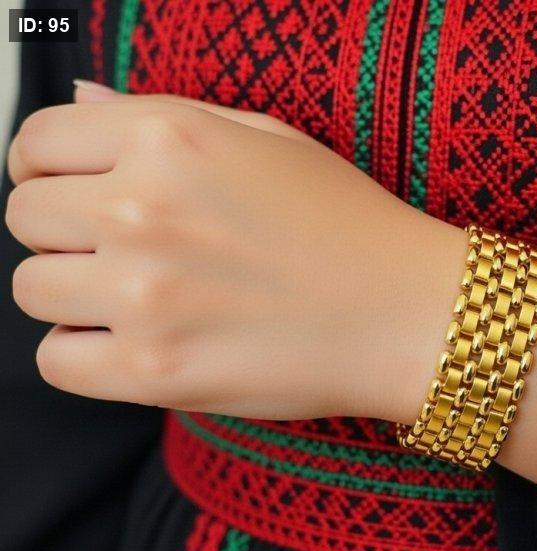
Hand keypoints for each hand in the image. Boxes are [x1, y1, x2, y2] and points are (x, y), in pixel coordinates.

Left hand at [6, 83, 463, 418]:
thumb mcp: (268, 141)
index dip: (48, 168)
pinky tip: (136, 343)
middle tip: (125, 250)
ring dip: (76, 295)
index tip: (71, 190)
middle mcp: (144, 209)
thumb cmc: (350, 227)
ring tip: (140, 300)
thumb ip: (162, 118)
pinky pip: (56, 361)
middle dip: (66, 231)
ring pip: (33, 290)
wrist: (410, 314)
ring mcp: (145, 295)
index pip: (36, 143)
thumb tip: (84, 104)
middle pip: (26, 218)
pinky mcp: (155, 370)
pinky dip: (84, 356)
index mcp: (169, 139)